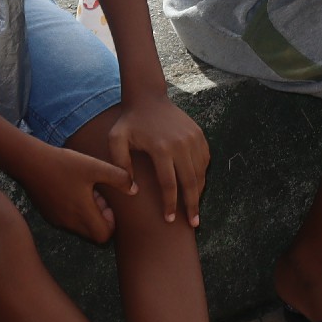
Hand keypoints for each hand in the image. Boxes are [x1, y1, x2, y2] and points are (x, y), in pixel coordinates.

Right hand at [16, 140, 132, 243]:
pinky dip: (74, 210)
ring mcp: (57, 220)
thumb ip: (118, 177)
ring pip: (80, 227)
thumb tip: (134, 189)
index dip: (111, 224)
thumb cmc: (64, 164)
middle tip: (98, 195)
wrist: (30, 162)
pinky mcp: (49, 214)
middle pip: (92, 233)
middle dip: (100, 218)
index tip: (108, 204)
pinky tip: (72, 188)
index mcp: (82, 214)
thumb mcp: (96, 166)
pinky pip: (67, 220)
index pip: (103, 237)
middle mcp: (69, 222)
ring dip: (87, 214)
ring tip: (86, 189)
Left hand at [103, 94, 209, 226]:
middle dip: (192, 205)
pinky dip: (202, 175)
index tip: (169, 220)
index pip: (169, 184)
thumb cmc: (129, 122)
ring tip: (194, 209)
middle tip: (193, 224)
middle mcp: (181, 144)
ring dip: (199, 192)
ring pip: (200, 172)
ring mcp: (193, 138)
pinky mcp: (199, 134)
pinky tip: (196, 186)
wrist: (149, 98)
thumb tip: (133, 190)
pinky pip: (205, 160)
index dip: (170, 205)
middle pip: (190, 182)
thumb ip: (120, 165)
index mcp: (162, 148)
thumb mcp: (116, 140)